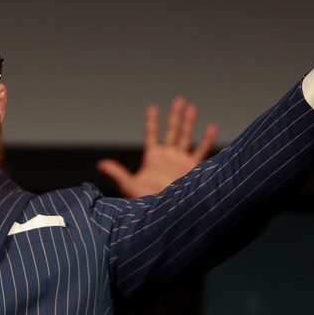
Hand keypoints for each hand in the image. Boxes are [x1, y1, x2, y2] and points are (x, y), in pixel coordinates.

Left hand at [97, 96, 217, 197]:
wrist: (167, 215)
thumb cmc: (147, 203)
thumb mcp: (131, 186)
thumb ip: (118, 173)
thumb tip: (101, 164)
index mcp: (153, 157)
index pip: (151, 134)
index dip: (152, 121)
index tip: (153, 107)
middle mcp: (168, 156)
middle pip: (172, 130)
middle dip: (175, 115)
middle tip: (179, 99)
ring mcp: (181, 161)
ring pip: (186, 137)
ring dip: (189, 123)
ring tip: (192, 107)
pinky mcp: (193, 168)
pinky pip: (201, 150)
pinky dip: (206, 139)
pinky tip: (212, 126)